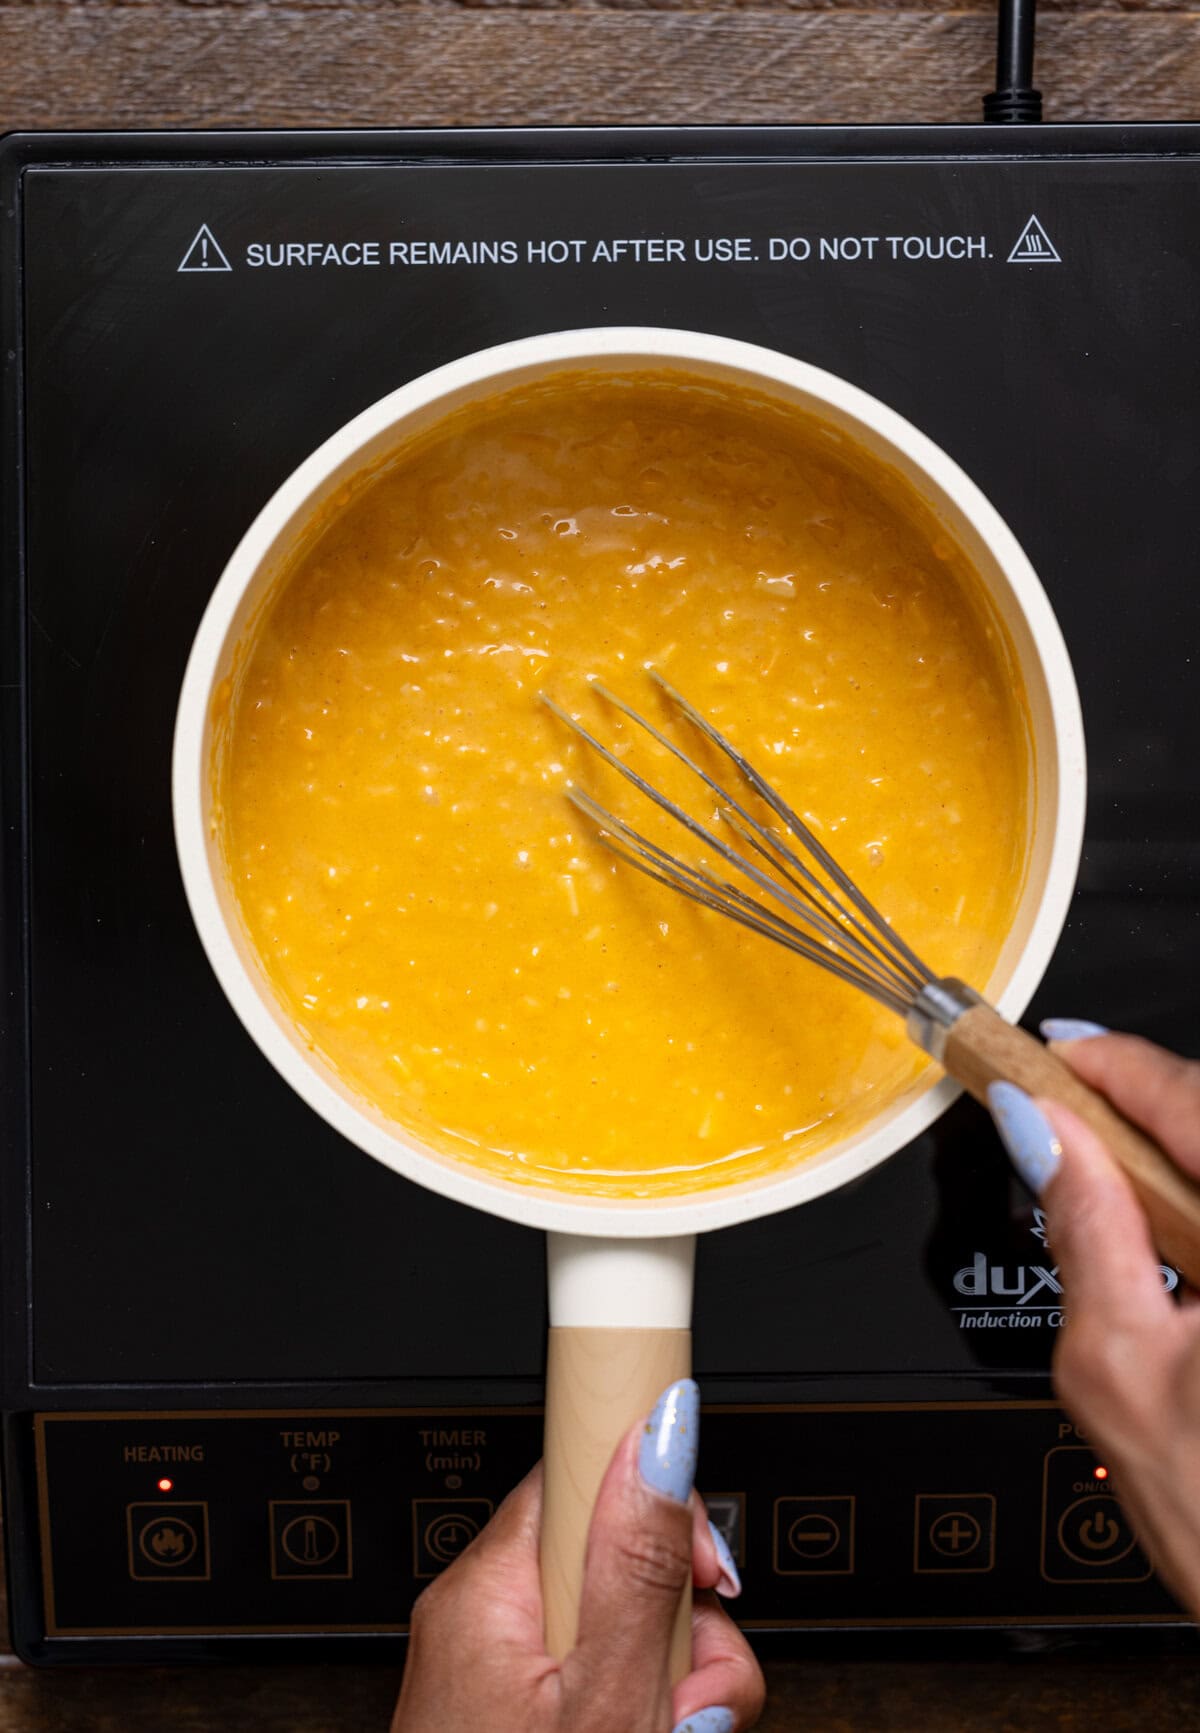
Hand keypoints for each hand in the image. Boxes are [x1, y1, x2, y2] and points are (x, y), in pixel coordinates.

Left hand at [392, 1380, 764, 1732]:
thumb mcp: (604, 1702)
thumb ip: (638, 1568)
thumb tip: (660, 1437)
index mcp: (490, 1588)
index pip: (580, 1470)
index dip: (654, 1500)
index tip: (703, 1549)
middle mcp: (486, 1619)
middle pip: (620, 1560)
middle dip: (686, 1627)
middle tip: (690, 1697)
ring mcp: (502, 1676)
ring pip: (626, 1630)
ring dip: (678, 1686)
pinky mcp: (521, 1716)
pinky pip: (604, 1682)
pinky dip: (645, 1713)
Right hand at [990, 1025, 1199, 1616]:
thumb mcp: (1118, 1365)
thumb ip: (1083, 1227)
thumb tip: (1043, 1132)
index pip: (1188, 1099)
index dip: (1110, 1063)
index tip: (1052, 1052)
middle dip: (1138, 1103)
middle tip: (1056, 1108)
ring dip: (1173, 1154)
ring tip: (1102, 1175)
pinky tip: (1169, 1225)